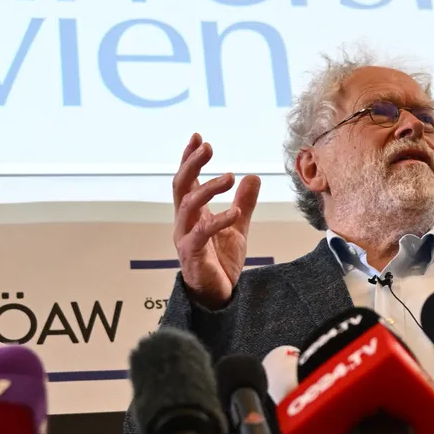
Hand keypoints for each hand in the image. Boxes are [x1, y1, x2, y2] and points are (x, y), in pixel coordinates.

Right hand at [172, 133, 260, 309]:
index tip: (198, 137)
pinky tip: (234, 212)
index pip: (187, 180)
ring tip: (229, 176)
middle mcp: (184, 222)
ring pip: (188, 205)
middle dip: (191, 164)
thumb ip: (244, 203)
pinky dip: (217, 221)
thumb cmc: (221, 263)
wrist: (218, 296)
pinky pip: (200, 234)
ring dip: (207, 188)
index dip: (189, 158)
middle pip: (181, 186)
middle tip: (207, 147)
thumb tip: (253, 177)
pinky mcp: (191, 255)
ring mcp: (185, 238)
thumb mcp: (238, 227)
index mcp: (193, 214)